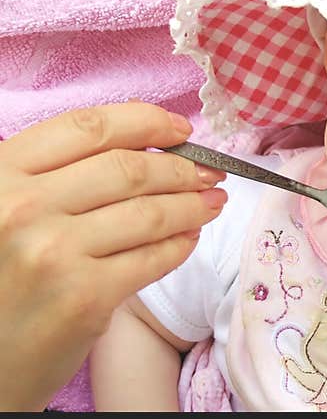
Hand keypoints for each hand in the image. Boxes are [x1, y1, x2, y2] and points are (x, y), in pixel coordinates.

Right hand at [0, 102, 227, 409]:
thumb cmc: (4, 276)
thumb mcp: (9, 209)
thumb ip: (61, 174)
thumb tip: (148, 138)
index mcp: (1, 174)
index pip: (89, 128)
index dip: (146, 122)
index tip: (182, 130)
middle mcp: (22, 208)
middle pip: (128, 168)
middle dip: (182, 169)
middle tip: (209, 174)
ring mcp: (53, 253)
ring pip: (150, 213)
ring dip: (193, 206)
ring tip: (213, 203)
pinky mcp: (85, 297)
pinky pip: (153, 259)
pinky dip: (181, 245)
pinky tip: (190, 238)